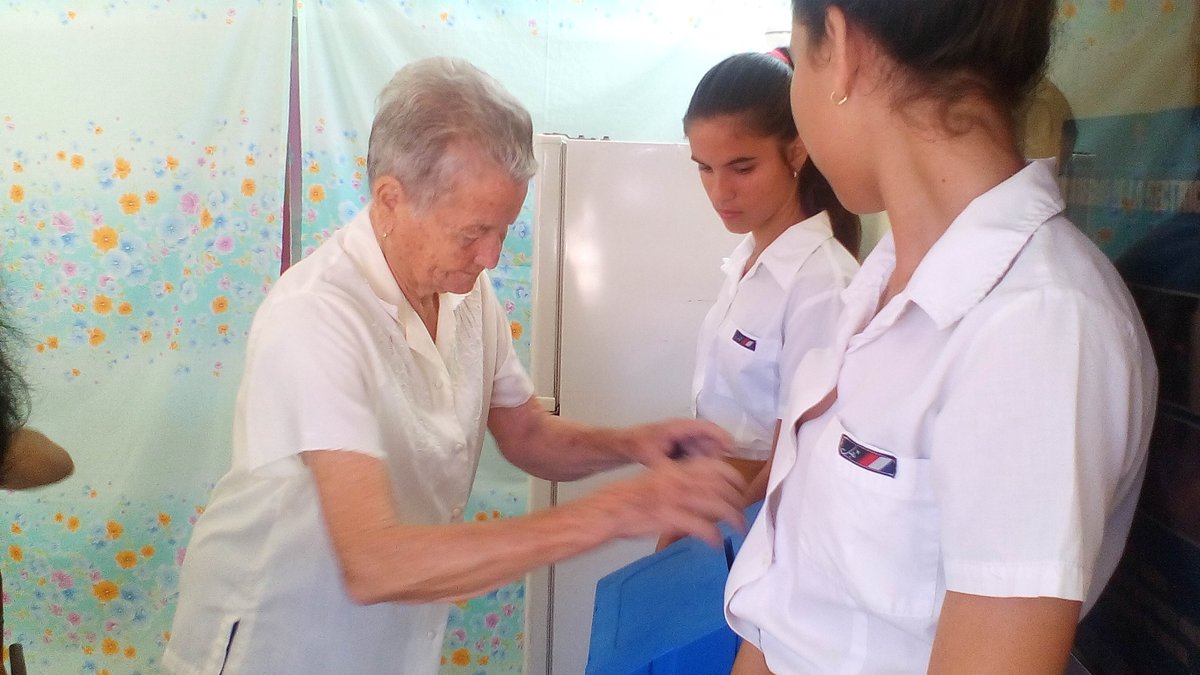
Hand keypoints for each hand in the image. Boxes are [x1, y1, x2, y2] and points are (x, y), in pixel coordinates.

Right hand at [576, 457, 745, 547]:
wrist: (610, 509)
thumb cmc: (633, 497)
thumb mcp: (661, 479)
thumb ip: (684, 482)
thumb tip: (708, 492)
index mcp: (679, 468)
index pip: (719, 467)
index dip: (736, 480)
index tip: (741, 492)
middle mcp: (682, 479)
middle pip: (724, 487)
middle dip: (739, 503)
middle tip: (743, 516)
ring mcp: (677, 498)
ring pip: (719, 506)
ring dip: (734, 520)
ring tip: (740, 530)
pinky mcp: (672, 518)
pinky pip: (703, 527)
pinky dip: (714, 536)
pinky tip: (717, 544)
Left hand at [617, 418, 733, 466]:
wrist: (627, 444)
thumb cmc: (639, 445)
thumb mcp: (653, 459)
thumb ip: (669, 469)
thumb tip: (683, 479)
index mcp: (679, 427)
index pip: (707, 427)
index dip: (722, 437)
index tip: (732, 449)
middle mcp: (685, 430)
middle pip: (710, 440)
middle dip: (715, 456)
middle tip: (714, 472)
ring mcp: (685, 437)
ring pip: (705, 449)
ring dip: (707, 462)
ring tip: (701, 475)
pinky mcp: (684, 445)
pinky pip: (698, 454)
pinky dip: (699, 463)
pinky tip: (692, 474)